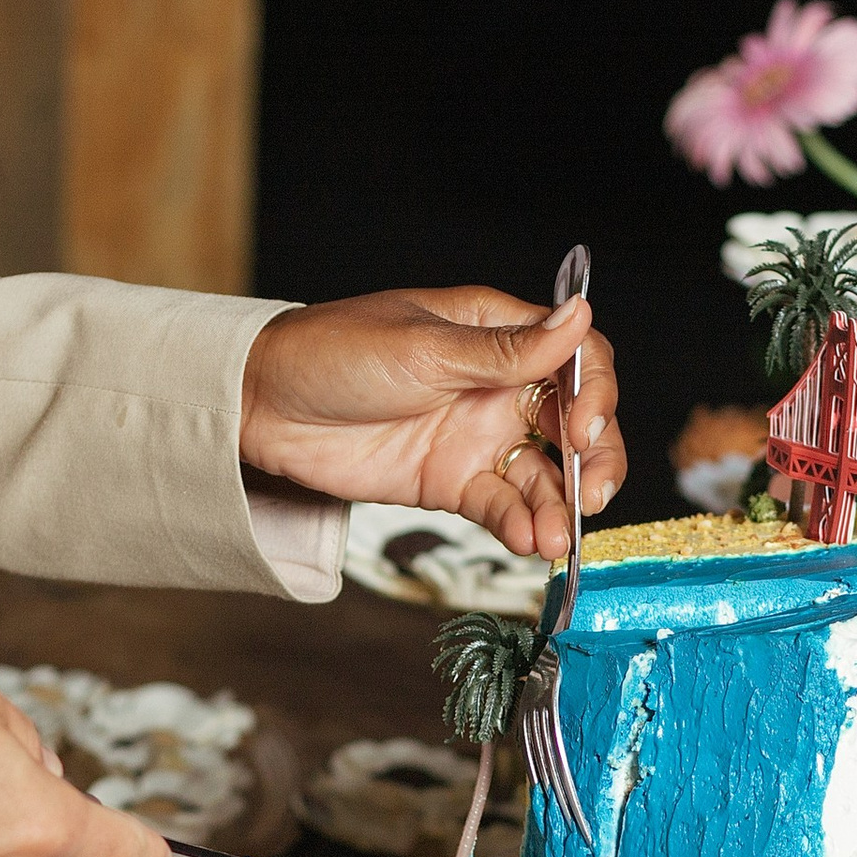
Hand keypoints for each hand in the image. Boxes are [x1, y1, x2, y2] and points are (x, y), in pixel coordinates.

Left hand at [239, 285, 623, 558]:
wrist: (263, 407)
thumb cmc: (334, 353)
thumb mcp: (424, 349)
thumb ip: (507, 349)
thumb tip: (578, 315)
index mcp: (498, 333)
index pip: (576, 358)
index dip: (593, 393)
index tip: (581, 428)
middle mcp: (498, 384)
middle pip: (575, 423)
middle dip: (593, 461)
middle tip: (591, 496)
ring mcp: (478, 436)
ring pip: (544, 474)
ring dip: (557, 507)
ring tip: (553, 538)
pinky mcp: (452, 483)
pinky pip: (502, 506)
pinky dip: (520, 525)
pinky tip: (525, 540)